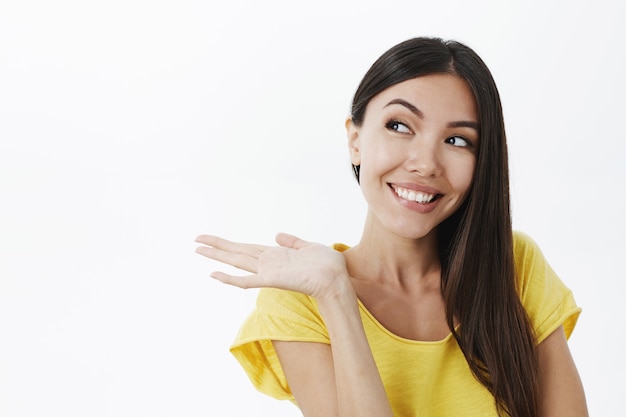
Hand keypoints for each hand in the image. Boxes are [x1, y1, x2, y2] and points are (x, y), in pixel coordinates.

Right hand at [195, 233, 350, 298]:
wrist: (338, 279)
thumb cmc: (327, 266)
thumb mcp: (308, 246)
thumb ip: (292, 242)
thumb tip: (277, 235)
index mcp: (275, 256)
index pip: (246, 248)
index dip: (228, 244)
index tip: (212, 239)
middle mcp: (267, 263)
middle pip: (236, 253)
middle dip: (216, 247)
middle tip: (195, 241)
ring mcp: (268, 272)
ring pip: (236, 262)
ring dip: (217, 257)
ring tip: (198, 251)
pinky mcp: (272, 280)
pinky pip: (246, 281)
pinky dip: (230, 279)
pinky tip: (215, 274)